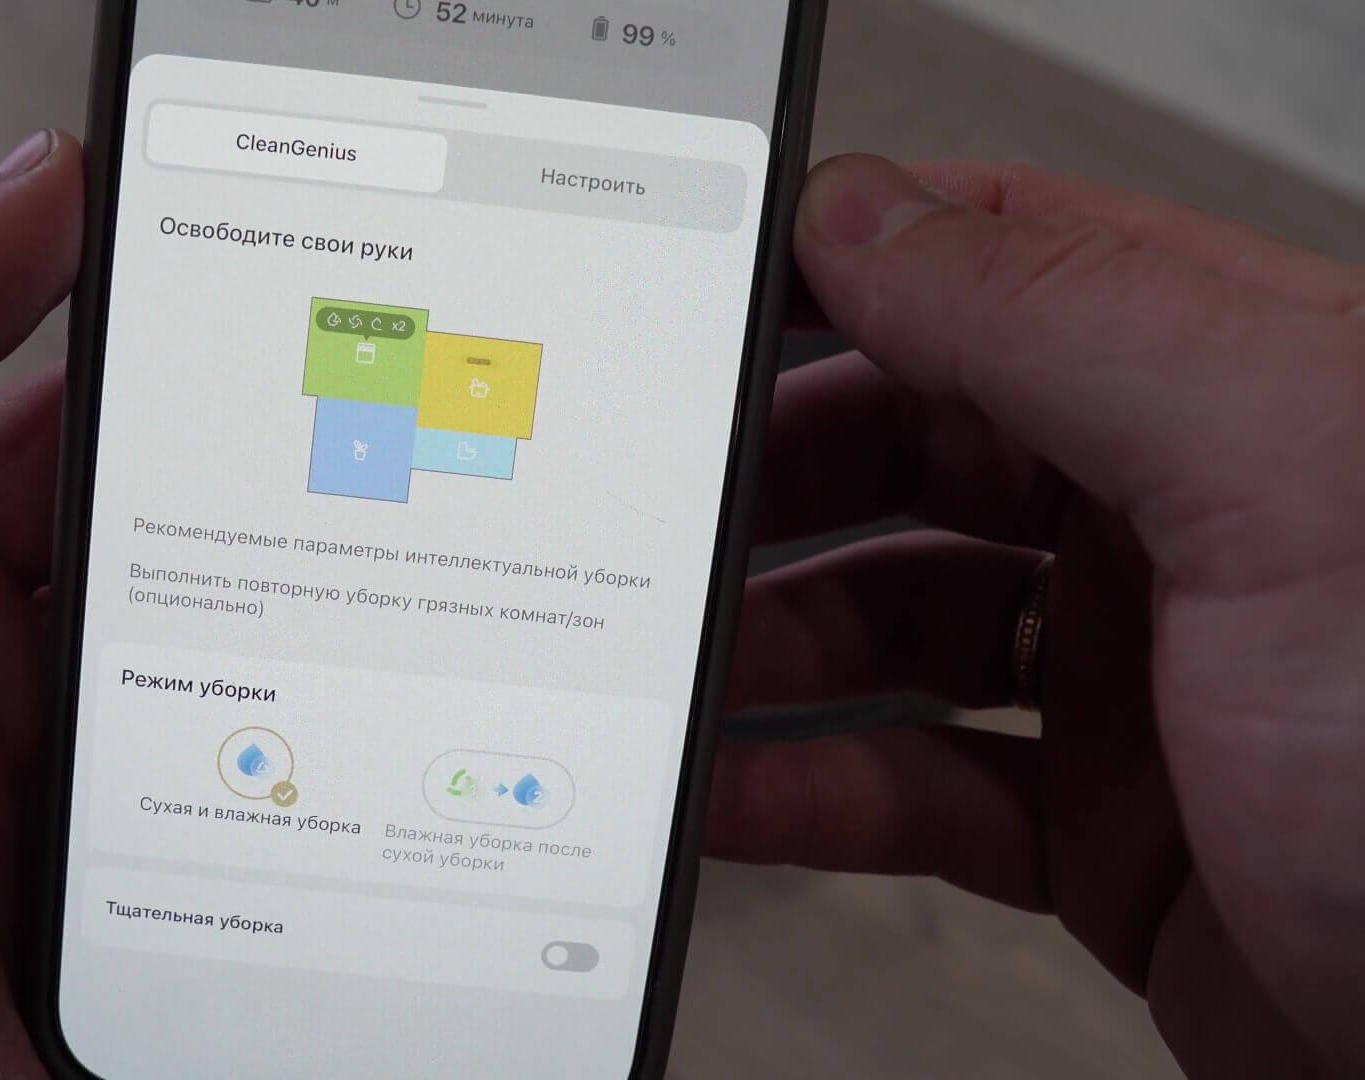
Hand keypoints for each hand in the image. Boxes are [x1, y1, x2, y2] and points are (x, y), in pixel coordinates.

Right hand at [712, 156, 1364, 1078]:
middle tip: (656, 499)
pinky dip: (809, 790)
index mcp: (1235, 386)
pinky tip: (731, 790)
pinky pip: (917, 790)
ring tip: (666, 661)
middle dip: (775, 472)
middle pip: (920, 452)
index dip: (848, 268)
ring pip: (898, 627)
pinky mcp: (1109, 835)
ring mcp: (1139, 683)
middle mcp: (1182, 523)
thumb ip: (1063, 314)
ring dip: (769, 642)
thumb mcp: (1284, 460)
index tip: (704, 303)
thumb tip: (865, 221)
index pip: (1003, 268)